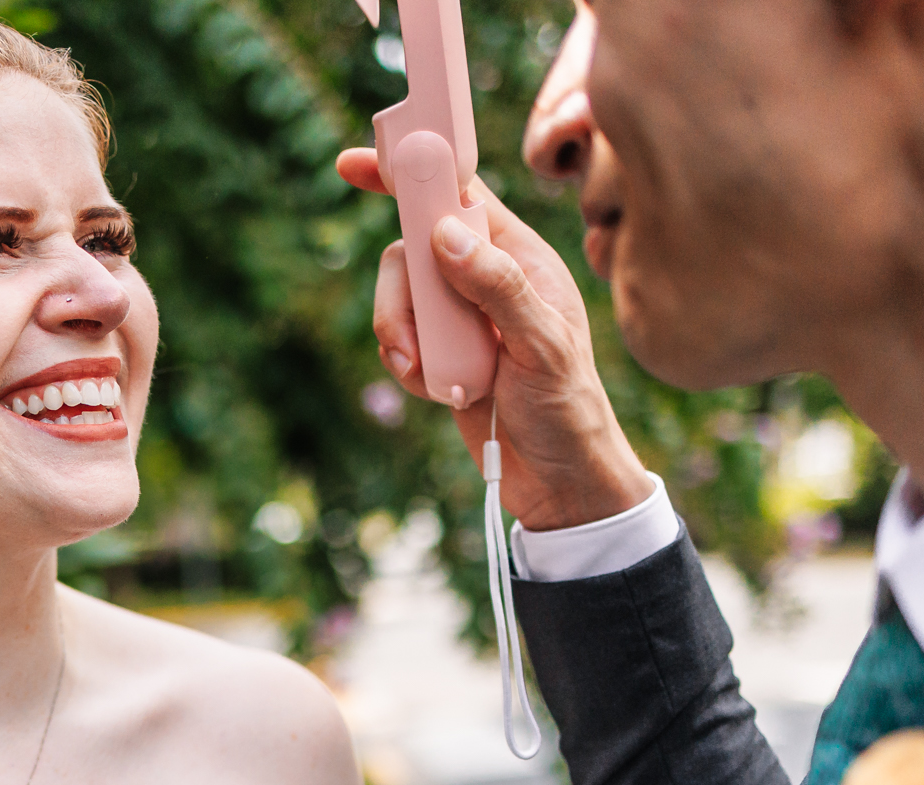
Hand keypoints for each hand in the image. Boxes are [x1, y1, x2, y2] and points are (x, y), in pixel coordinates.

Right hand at [337, 149, 652, 530]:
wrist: (557, 481)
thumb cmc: (567, 410)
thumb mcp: (541, 345)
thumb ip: (496, 285)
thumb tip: (444, 233)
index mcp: (520, 256)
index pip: (460, 192)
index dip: (412, 171)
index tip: (357, 164)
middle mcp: (485, 277)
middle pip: (411, 248)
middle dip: (399, 295)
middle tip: (412, 338)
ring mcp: (460, 315)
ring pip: (398, 297)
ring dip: (402, 337)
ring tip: (431, 374)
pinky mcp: (441, 351)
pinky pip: (399, 340)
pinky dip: (407, 366)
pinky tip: (437, 388)